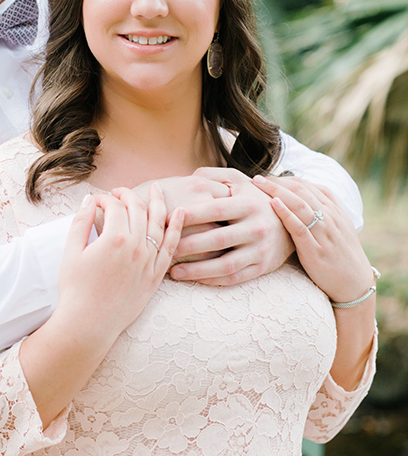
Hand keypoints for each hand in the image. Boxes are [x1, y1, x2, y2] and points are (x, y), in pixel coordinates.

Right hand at [20, 184, 184, 427]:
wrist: (89, 323)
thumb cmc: (75, 289)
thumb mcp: (71, 252)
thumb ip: (80, 222)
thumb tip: (89, 200)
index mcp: (114, 239)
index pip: (115, 207)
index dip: (106, 198)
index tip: (97, 200)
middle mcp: (136, 247)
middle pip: (138, 210)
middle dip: (128, 196)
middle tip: (119, 192)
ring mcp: (149, 261)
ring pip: (160, 223)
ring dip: (158, 202)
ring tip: (157, 188)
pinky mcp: (156, 275)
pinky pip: (172, 247)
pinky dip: (177, 228)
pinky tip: (180, 214)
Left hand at [168, 168, 293, 285]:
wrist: (292, 222)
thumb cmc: (255, 199)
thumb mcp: (240, 182)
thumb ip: (215, 176)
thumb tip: (189, 175)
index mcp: (248, 205)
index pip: (215, 210)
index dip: (190, 216)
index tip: (166, 220)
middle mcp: (257, 227)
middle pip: (217, 239)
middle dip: (187, 246)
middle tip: (163, 248)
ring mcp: (261, 250)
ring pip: (225, 264)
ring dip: (197, 270)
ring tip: (173, 271)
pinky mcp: (262, 267)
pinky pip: (235, 277)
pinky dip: (213, 280)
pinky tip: (194, 278)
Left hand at [251, 175, 373, 303]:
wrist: (355, 283)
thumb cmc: (340, 255)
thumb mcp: (338, 227)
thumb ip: (323, 211)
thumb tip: (302, 197)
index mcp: (334, 210)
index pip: (307, 186)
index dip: (285, 179)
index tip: (267, 178)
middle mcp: (329, 217)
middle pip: (301, 191)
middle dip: (277, 182)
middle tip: (257, 178)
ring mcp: (323, 233)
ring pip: (300, 204)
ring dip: (277, 191)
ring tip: (259, 184)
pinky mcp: (316, 250)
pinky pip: (300, 228)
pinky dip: (287, 214)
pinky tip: (273, 204)